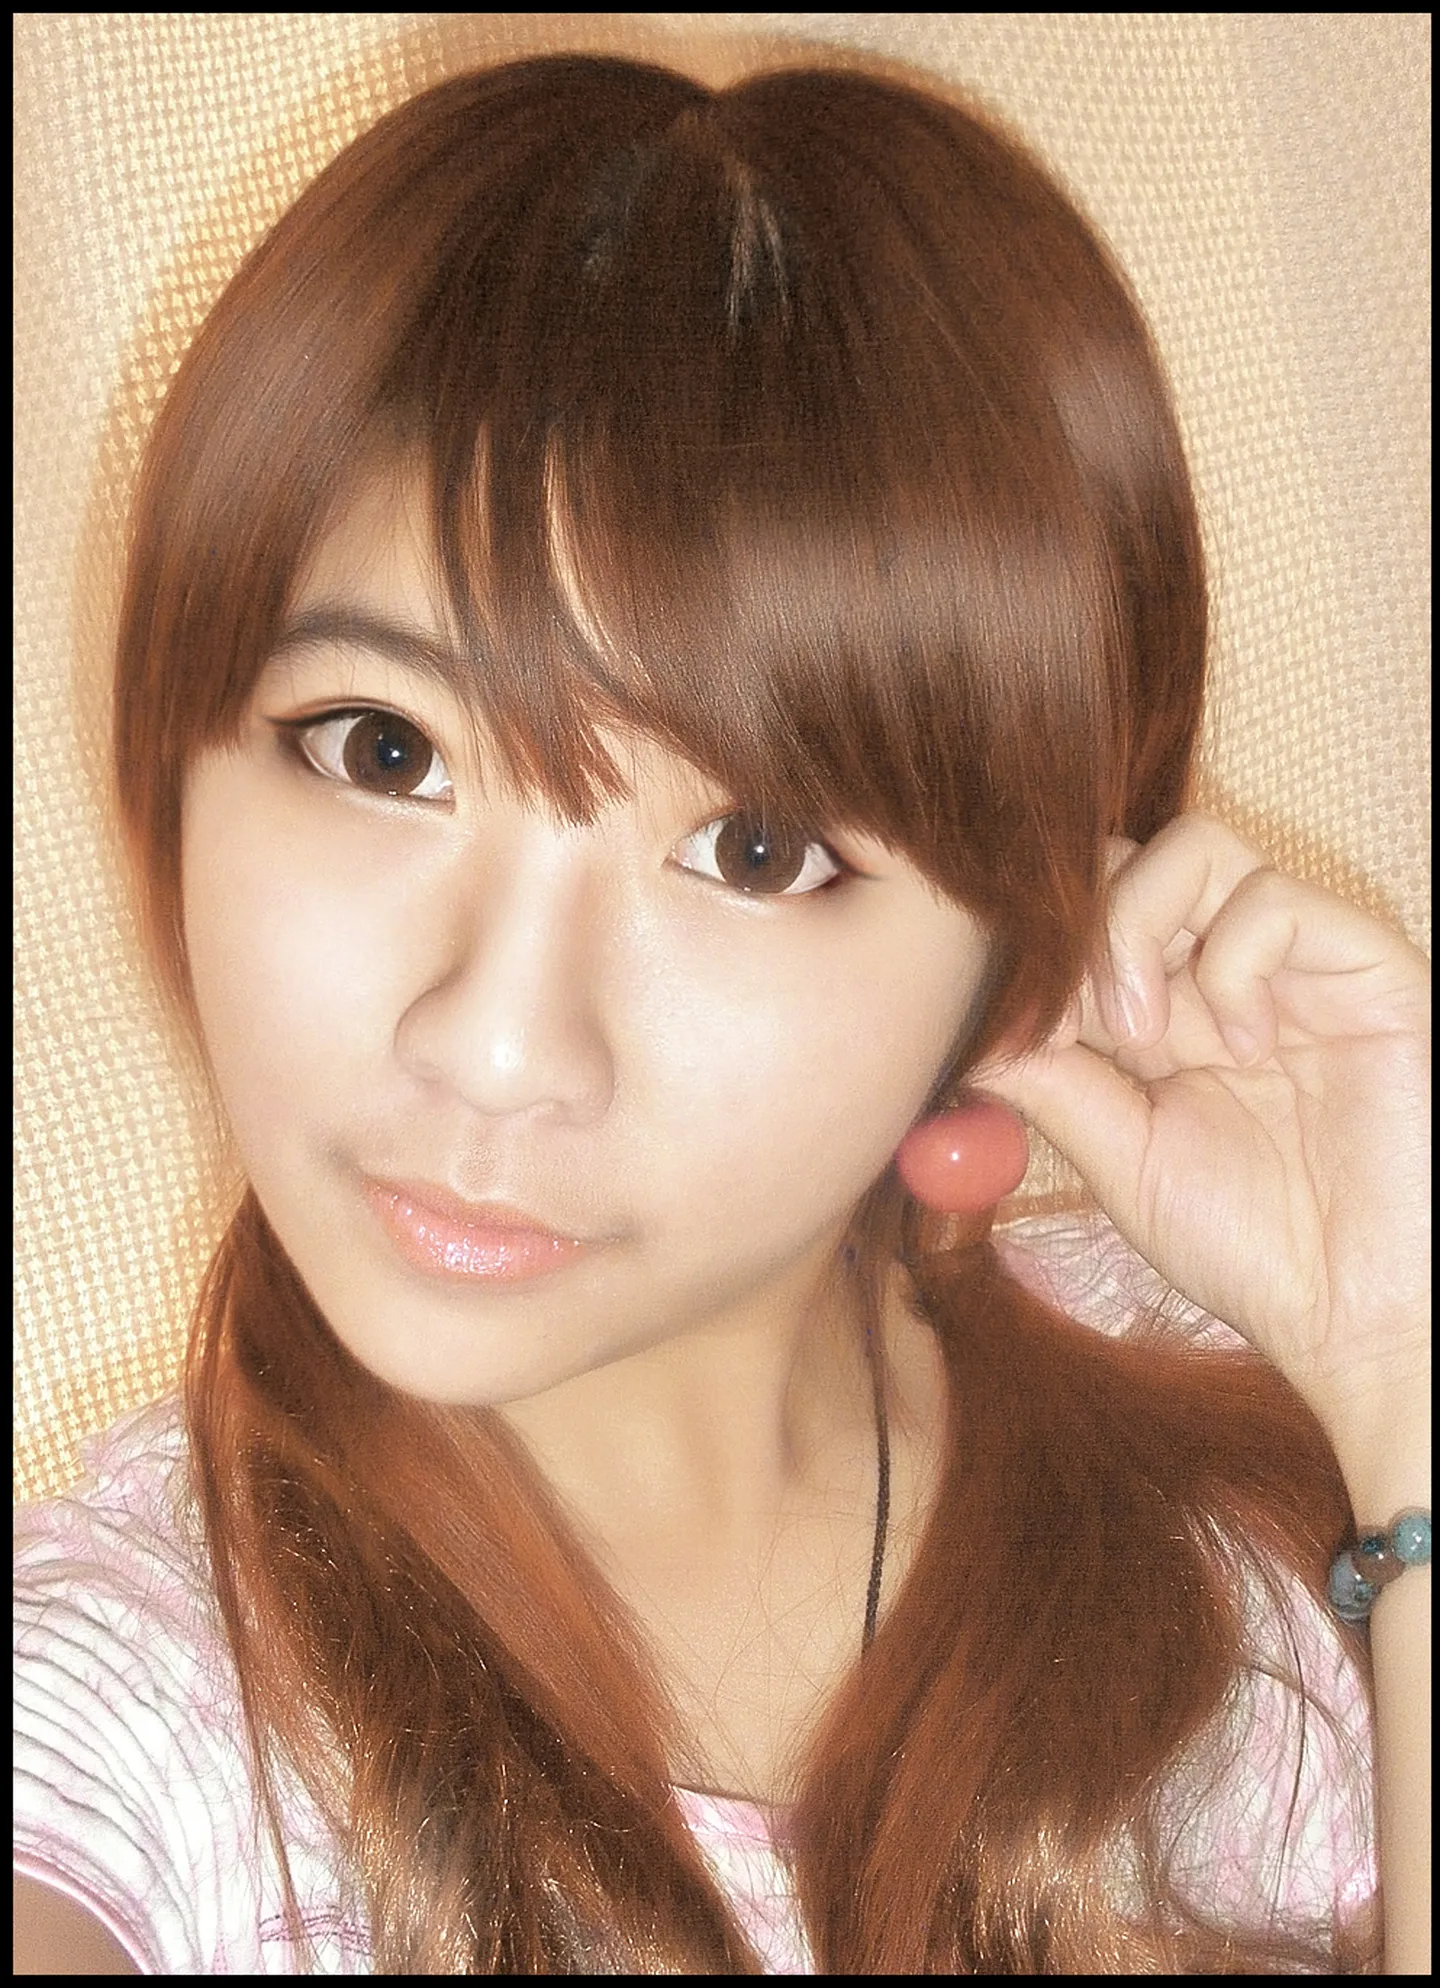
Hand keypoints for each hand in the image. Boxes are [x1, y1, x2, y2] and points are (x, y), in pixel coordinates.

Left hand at [975, 813, 1430, 1446]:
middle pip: (1122, 859)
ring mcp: (1292, 960)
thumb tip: (967, 1032)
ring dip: (1136, 931)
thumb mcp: (1122, 1162)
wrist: (1366, 1314)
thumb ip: (1051, 1085)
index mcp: (1160, 1008)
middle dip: (1076, 929)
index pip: (1077, 914)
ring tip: (1146, 1037)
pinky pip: (1272, 899)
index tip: (1013, 1033)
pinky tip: (1246, 1049)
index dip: (1034, 955)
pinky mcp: (1364, 964)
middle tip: (1077, 1030)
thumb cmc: (1255, 1247)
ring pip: (1192, 847)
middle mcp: (1220, 968)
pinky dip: (1231, 966)